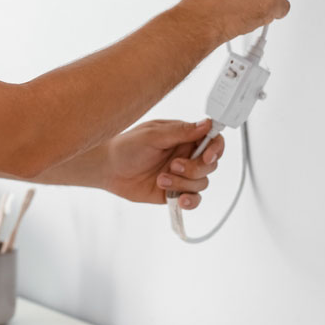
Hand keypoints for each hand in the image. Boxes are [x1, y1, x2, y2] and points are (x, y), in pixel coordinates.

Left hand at [100, 119, 224, 209]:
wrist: (108, 169)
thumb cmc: (126, 147)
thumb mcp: (152, 135)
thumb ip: (180, 131)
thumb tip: (206, 123)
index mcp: (183, 137)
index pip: (212, 139)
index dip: (216, 148)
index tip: (207, 156)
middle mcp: (185, 155)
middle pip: (210, 164)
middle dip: (195, 168)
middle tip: (173, 165)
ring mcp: (181, 175)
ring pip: (202, 182)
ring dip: (183, 183)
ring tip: (161, 179)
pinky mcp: (175, 192)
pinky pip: (194, 199)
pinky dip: (191, 201)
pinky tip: (180, 200)